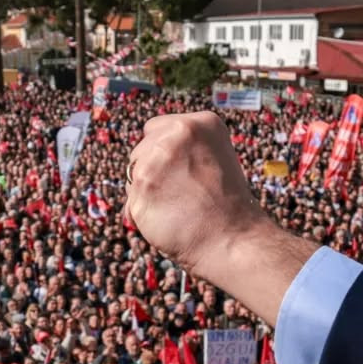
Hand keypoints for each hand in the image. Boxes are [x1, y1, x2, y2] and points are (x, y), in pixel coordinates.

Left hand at [125, 112, 266, 281]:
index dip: (161, 152)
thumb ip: (184, 149)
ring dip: (144, 191)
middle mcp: (178, 134)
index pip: (154, 128)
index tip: (177, 173)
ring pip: (132, 173)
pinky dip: (141, 212)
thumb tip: (147, 153)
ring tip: (175, 207)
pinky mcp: (142, 186)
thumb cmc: (227, 207)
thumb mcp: (216, 159)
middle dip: (151, 172)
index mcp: (201, 123)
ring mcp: (157, 159)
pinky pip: (130, 198)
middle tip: (179, 195)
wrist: (232, 240)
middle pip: (140, 150)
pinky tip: (164, 219)